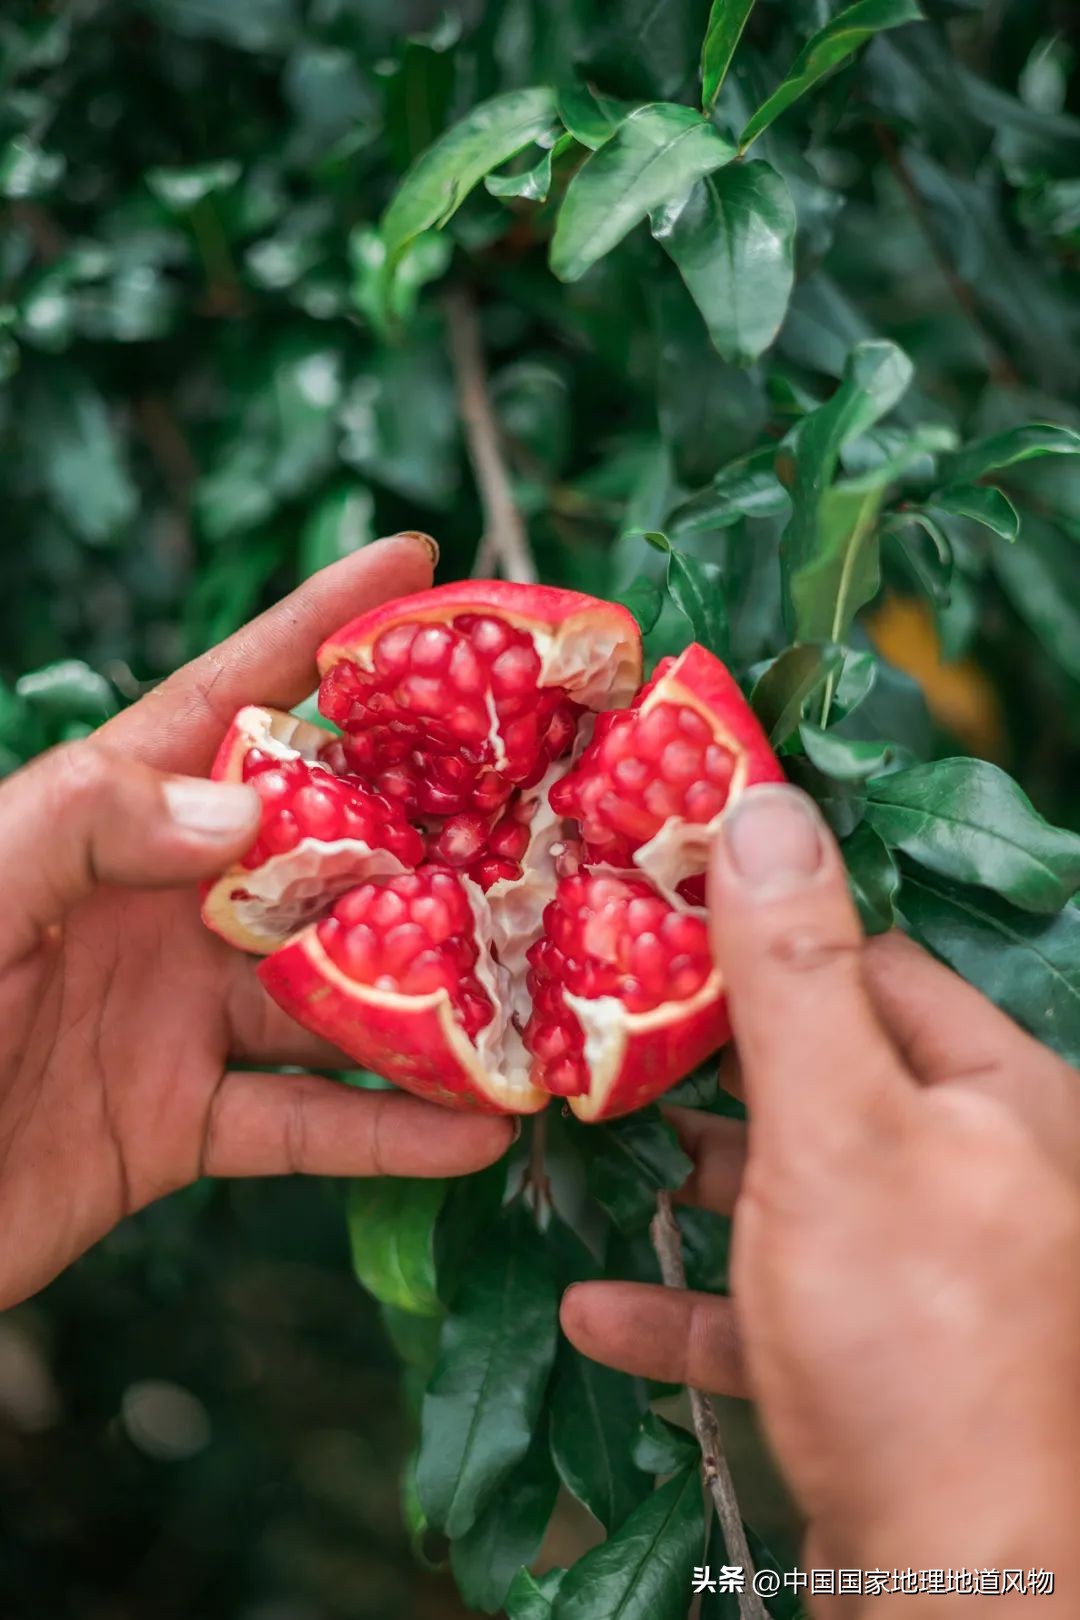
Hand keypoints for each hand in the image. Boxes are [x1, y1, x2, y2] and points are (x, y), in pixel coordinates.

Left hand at [0, 534, 512, 1310]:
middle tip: (538, 794)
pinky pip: (304, 1125)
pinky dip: (389, 1132)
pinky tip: (476, 1129)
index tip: (414, 562)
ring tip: (539, 985)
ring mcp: (174, 1016)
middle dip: (425, 816)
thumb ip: (81, 823)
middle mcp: (156, 908)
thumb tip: (246, 805)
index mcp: (100, 822)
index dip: (316, 626)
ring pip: (333, 993)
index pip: (225, 702)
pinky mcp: (178, 1125)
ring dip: (434, 993)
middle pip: (318, 847)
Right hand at [562, 784, 1079, 1608]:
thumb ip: (793, 973)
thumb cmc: (905, 1334)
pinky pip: (779, 1308)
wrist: (953, 1591)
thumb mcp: (837, 1128)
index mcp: (1003, 1100)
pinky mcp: (887, 1367)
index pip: (879, 969)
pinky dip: (698, 1302)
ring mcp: (940, 1278)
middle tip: (605, 1033)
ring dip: (696, 1187)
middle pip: (832, 1082)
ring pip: (800, 1197)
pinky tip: (599, 1306)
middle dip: (715, 1070)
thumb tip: (762, 806)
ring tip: (593, 1159)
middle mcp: (988, 1178)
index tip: (663, 912)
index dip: (770, 935)